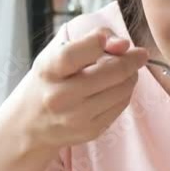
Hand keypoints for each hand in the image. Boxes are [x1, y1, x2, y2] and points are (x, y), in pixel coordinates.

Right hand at [0, 27, 148, 151]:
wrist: (30, 123)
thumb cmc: (49, 80)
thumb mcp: (57, 53)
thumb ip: (90, 41)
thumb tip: (124, 44)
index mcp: (48, 71)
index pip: (73, 55)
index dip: (96, 43)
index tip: (109, 39)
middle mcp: (60, 97)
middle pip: (110, 73)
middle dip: (131, 60)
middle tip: (139, 54)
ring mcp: (76, 117)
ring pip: (122, 90)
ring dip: (131, 76)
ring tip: (126, 71)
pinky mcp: (90, 131)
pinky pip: (121, 106)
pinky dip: (125, 92)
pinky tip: (117, 87)